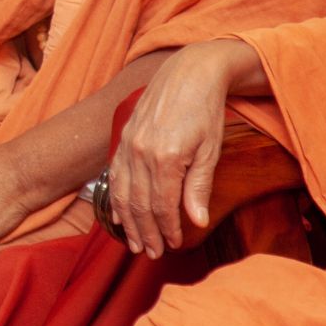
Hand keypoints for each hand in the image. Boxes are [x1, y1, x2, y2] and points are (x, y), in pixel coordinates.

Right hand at [105, 40, 254, 258]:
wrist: (189, 72)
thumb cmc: (206, 110)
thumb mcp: (211, 150)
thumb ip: (199, 187)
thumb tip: (197, 220)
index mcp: (166, 157)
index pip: (162, 205)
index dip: (168, 229)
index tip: (174, 244)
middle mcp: (141, 152)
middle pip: (139, 203)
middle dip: (146, 232)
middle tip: (152, 253)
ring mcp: (128, 144)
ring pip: (122, 192)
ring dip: (127, 221)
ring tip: (134, 243)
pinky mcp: (123, 137)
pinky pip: (114, 174)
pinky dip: (114, 198)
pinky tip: (118, 215)